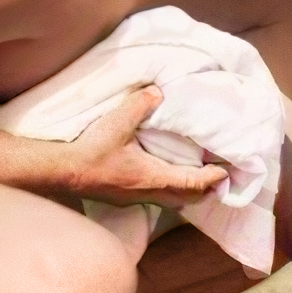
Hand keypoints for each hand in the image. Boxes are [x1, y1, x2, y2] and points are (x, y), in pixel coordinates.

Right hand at [56, 87, 229, 208]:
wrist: (64, 172)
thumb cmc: (92, 151)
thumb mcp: (117, 123)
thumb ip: (140, 105)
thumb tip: (158, 92)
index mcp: (153, 177)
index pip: (192, 182)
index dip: (212, 178)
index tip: (227, 170)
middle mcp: (148, 192)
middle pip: (187, 198)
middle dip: (206, 189)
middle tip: (218, 176)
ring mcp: (136, 198)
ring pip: (172, 201)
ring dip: (188, 191)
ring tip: (198, 178)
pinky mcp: (125, 198)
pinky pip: (157, 198)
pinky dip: (171, 190)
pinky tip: (166, 177)